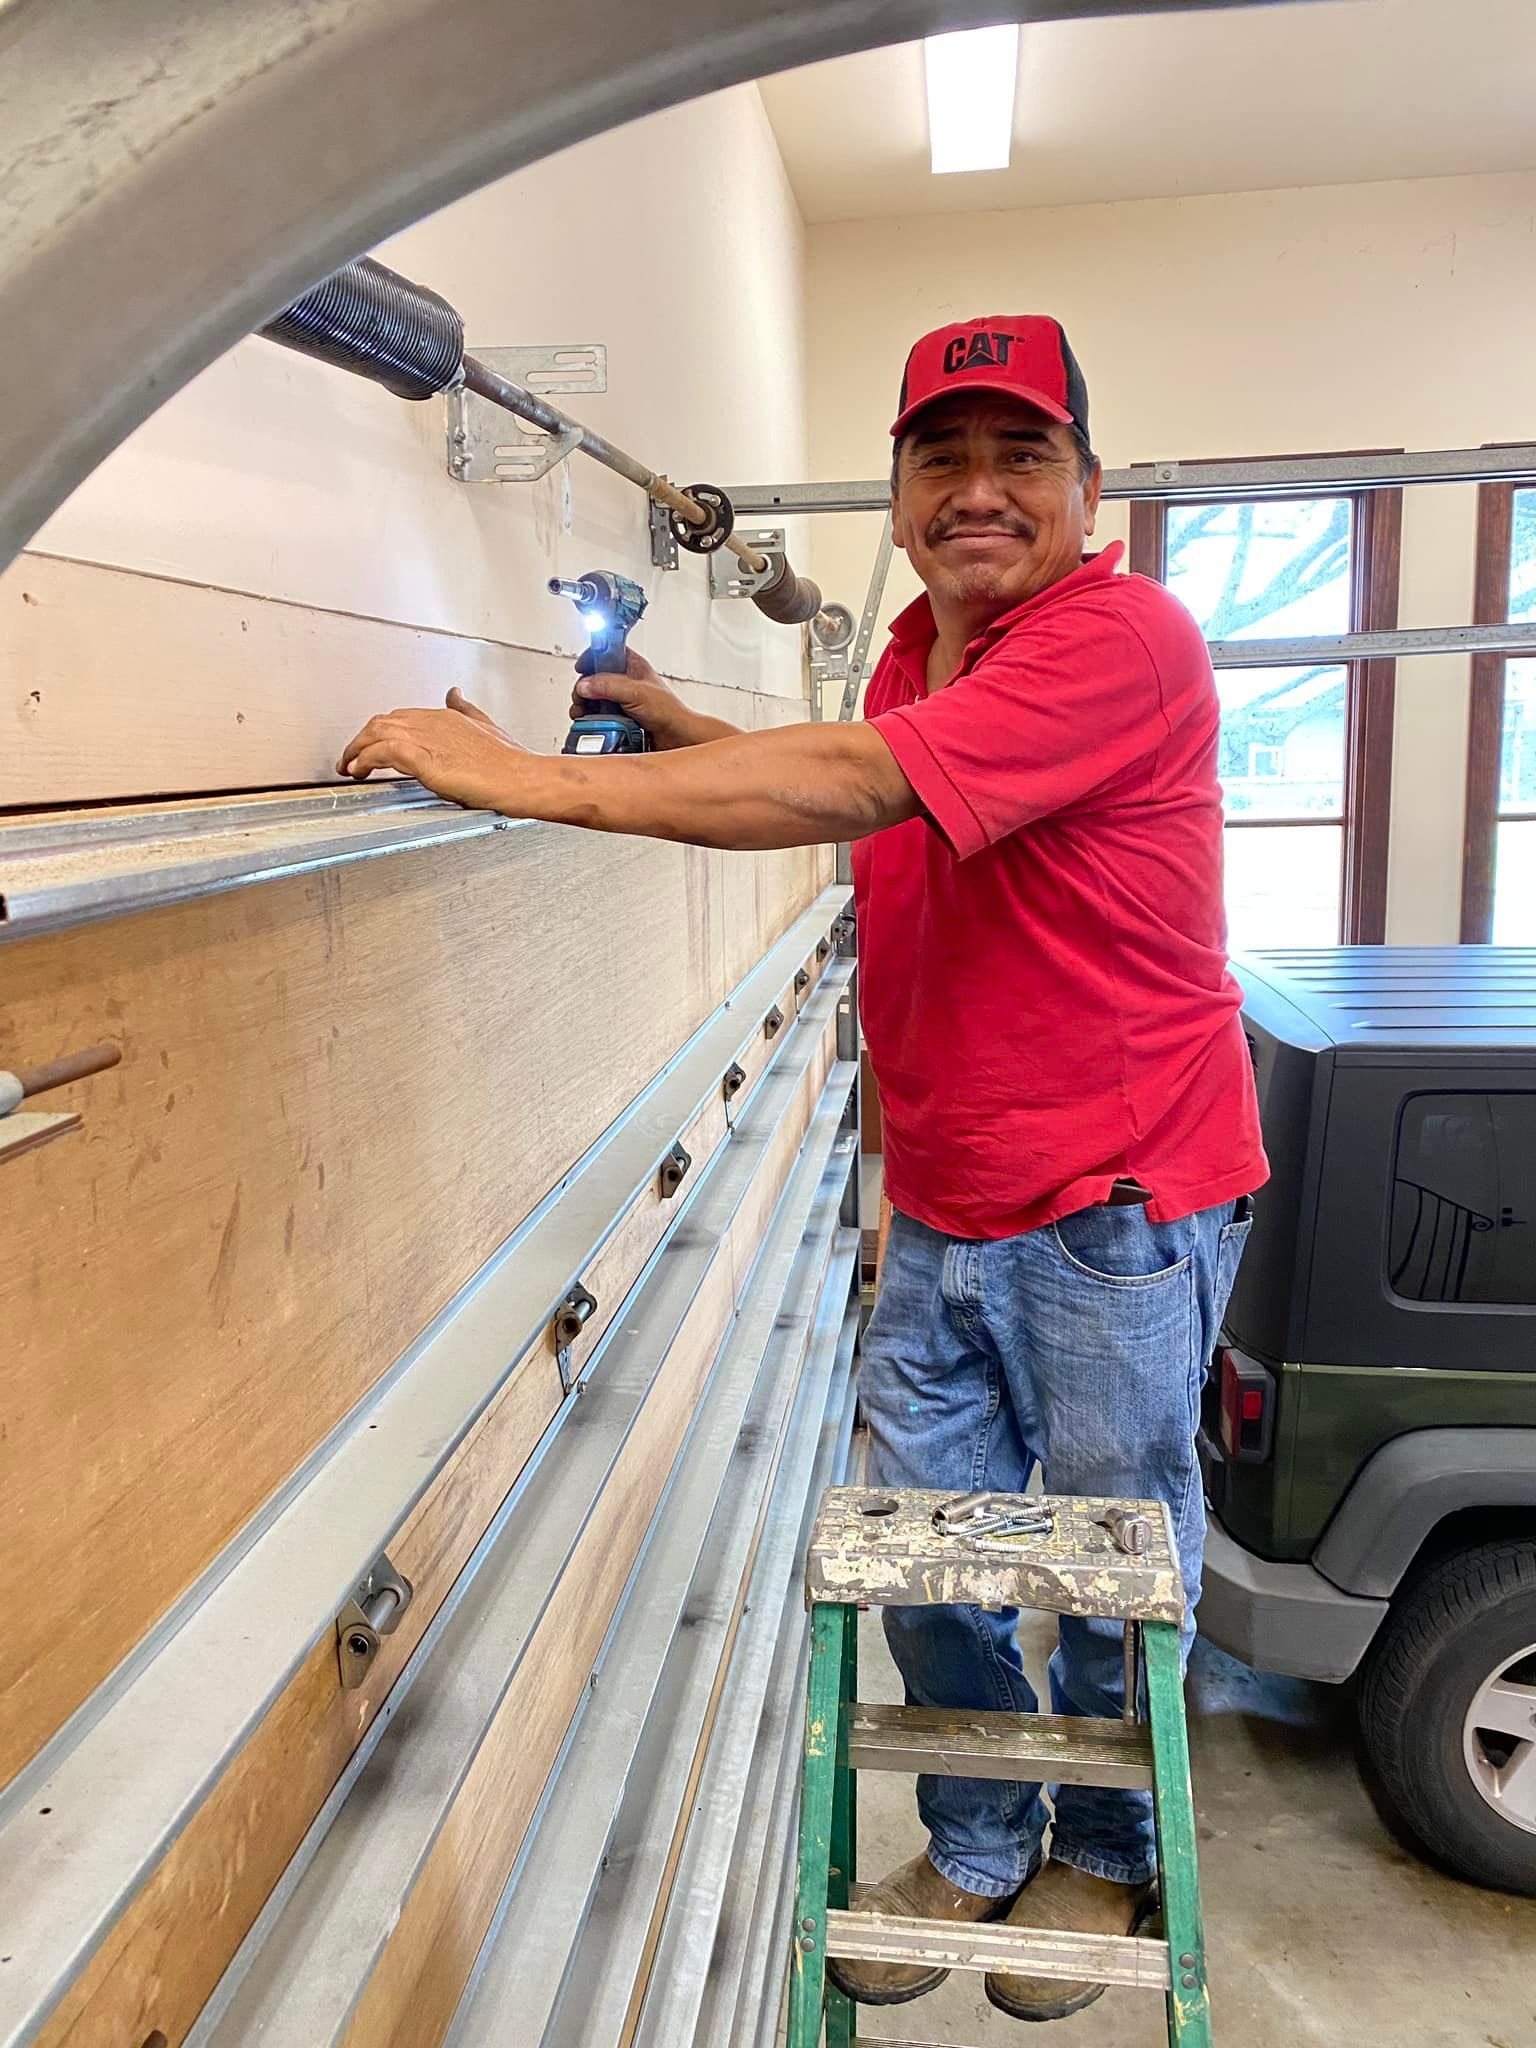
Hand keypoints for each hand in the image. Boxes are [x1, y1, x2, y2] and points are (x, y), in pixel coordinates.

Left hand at [337, 688, 526, 808]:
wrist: (524, 777)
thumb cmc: (511, 761)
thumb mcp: (485, 725)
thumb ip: (466, 709)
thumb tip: (454, 692)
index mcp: (445, 716)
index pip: (400, 718)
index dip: (380, 731)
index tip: (370, 747)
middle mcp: (434, 722)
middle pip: (382, 722)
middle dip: (360, 740)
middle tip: (349, 759)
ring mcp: (429, 739)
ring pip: (378, 732)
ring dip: (357, 749)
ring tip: (348, 766)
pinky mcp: (427, 758)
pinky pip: (386, 751)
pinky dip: (367, 758)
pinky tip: (360, 769)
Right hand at [569, 647, 697, 748]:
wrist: (677, 740)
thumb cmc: (670, 713)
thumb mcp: (636, 693)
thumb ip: (608, 685)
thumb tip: (585, 684)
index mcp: (632, 666)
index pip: (606, 651)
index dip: (592, 657)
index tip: (581, 667)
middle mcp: (625, 681)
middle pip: (594, 678)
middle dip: (583, 688)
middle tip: (581, 698)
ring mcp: (621, 700)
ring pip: (593, 698)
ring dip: (584, 706)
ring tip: (582, 714)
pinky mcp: (618, 717)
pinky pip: (598, 716)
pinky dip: (591, 720)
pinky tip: (591, 724)